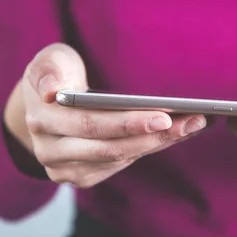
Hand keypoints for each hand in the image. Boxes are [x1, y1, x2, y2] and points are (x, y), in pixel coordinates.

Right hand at [4, 43, 206, 187]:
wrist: (44, 103)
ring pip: (120, 158)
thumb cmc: (55, 75)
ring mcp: (67, 168)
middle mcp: (51, 151)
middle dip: (154, 135)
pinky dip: (152, 147)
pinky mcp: (84, 175)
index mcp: (42, 120)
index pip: (90, 124)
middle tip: (192, 121)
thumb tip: (50, 92)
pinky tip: (177, 133)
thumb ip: (48, 72)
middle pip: (111, 147)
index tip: (164, 115)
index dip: (128, 123)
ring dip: (160, 142)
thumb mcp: (48, 61)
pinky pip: (123, 163)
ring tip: (194, 124)